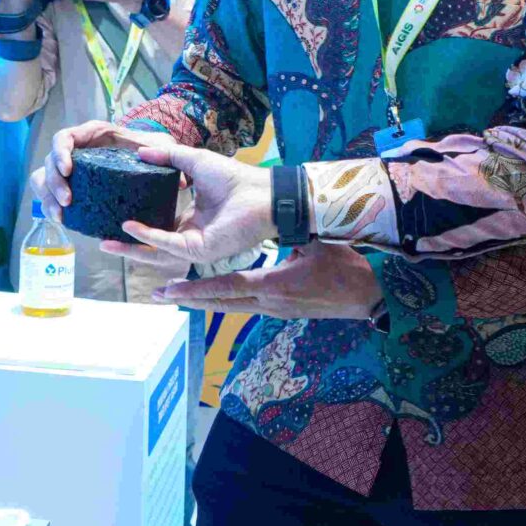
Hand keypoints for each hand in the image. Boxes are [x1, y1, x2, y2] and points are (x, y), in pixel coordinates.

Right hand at [29, 120, 157, 213]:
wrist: (147, 157)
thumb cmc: (149, 147)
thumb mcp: (159, 145)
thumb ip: (166, 156)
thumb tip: (178, 184)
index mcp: (90, 134)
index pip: (63, 138)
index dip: (60, 153)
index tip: (69, 170)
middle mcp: (76, 150)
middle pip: (49, 162)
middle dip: (53, 182)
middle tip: (68, 201)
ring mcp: (72, 169)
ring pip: (44, 179)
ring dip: (47, 197)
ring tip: (60, 216)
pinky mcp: (73, 186)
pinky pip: (51, 195)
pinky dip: (51, 206)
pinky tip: (63, 220)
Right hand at [104, 142, 275, 267]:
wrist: (261, 191)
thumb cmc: (234, 177)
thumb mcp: (193, 161)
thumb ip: (167, 158)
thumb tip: (140, 152)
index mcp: (191, 220)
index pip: (158, 228)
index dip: (136, 227)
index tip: (114, 218)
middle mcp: (191, 235)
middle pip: (153, 246)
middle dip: (127, 246)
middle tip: (101, 241)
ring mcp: (195, 245)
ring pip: (156, 252)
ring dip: (131, 249)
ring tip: (106, 243)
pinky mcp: (201, 250)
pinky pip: (169, 245)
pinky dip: (148, 237)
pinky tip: (130, 227)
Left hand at [164, 242, 379, 320]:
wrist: (366, 298)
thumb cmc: (345, 269)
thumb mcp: (316, 245)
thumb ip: (290, 233)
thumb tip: (272, 213)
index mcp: (274, 286)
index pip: (227, 288)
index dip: (197, 289)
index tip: (170, 288)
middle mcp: (268, 303)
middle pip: (220, 303)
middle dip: (189, 299)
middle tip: (159, 294)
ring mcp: (273, 311)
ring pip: (229, 307)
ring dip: (202, 302)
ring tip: (175, 295)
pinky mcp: (279, 311)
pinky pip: (243, 307)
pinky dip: (222, 301)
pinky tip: (210, 297)